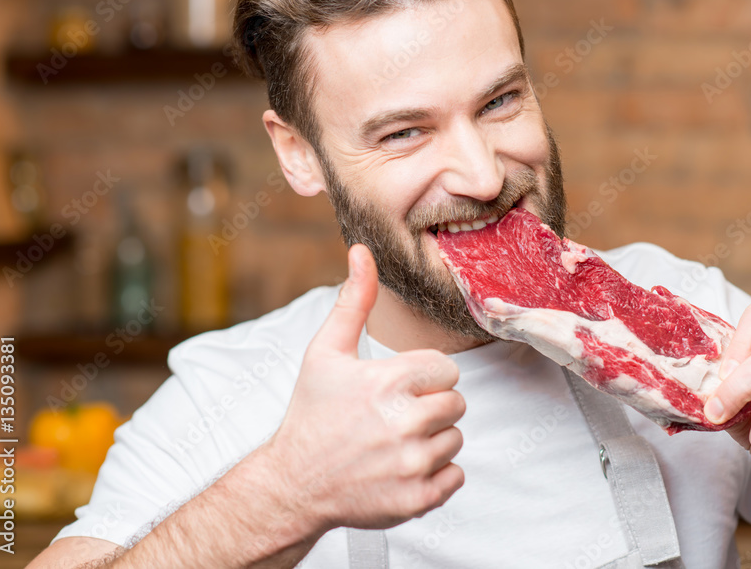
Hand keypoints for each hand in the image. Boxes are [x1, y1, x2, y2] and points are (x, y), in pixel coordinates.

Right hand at [265, 244, 465, 534]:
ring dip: (432, 440)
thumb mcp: (326, 352)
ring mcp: (411, 464)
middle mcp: (403, 422)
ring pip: (456, 439)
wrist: (293, 484)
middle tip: (395, 416)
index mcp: (388, 382)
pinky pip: (456, 477)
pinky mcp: (417, 499)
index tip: (397, 388)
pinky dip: (435, 475)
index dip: (424, 377)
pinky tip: (401, 467)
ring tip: (394, 442)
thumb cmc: (312, 414)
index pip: (447, 370)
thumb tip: (361, 251)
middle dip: (431, 407)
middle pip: (457, 404)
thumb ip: (353, 301)